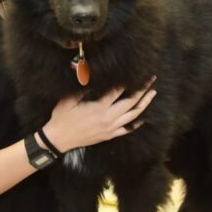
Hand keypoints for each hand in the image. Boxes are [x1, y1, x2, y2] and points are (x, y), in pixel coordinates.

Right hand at [42, 77, 156, 151]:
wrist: (59, 139)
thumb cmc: (62, 117)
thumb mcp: (69, 99)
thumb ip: (83, 88)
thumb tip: (92, 75)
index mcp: (98, 108)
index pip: (118, 91)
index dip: (128, 81)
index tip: (135, 72)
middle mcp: (107, 118)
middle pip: (131, 102)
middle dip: (142, 90)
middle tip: (150, 80)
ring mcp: (110, 128)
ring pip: (132, 115)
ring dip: (144, 104)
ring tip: (152, 94)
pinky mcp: (109, 135)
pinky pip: (127, 129)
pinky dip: (137, 122)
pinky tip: (143, 116)